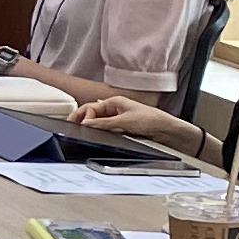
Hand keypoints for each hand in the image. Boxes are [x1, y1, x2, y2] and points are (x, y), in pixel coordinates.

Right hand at [72, 97, 199, 150]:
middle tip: (72, 127)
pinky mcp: (122, 129)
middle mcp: (114, 109)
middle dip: (82, 119)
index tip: (78, 125)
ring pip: (98, 123)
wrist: (166, 130)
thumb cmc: (150, 120)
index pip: (90, 107)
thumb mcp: (123, 122)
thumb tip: (86, 124)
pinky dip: (100, 133)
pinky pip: (106, 130)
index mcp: (114, 102)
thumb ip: (103, 123)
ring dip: (91, 127)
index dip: (82, 115)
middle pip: (92, 114)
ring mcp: (118, 119)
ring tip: (83, 133)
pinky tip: (97, 137)